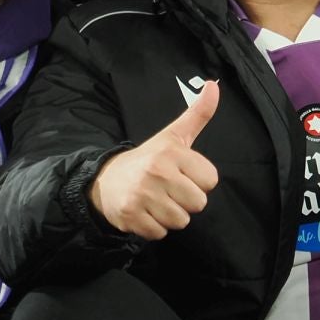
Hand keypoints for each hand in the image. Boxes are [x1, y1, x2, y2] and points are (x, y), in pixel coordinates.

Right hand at [89, 81, 220, 239]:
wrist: (106, 180)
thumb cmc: (148, 159)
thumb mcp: (173, 136)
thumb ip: (197, 114)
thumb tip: (214, 85)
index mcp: (171, 152)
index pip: (210, 180)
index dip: (198, 180)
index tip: (181, 174)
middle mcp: (157, 172)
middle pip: (198, 204)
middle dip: (185, 201)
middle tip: (167, 190)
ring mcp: (142, 195)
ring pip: (181, 221)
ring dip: (170, 216)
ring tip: (155, 201)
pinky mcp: (131, 216)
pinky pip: (160, 233)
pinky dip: (153, 227)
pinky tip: (144, 212)